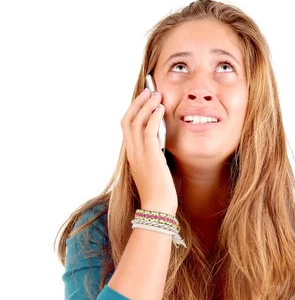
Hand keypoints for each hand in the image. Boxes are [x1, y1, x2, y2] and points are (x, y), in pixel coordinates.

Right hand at [121, 88, 177, 213]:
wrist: (158, 208)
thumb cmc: (159, 194)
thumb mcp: (153, 171)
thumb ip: (154, 157)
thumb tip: (161, 147)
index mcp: (132, 156)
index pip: (127, 128)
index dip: (133, 112)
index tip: (144, 102)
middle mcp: (132, 152)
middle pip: (127, 120)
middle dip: (137, 103)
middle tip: (148, 92)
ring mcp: (139, 154)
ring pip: (137, 122)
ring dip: (146, 106)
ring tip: (156, 95)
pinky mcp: (150, 155)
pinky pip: (148, 130)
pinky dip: (153, 116)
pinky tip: (160, 109)